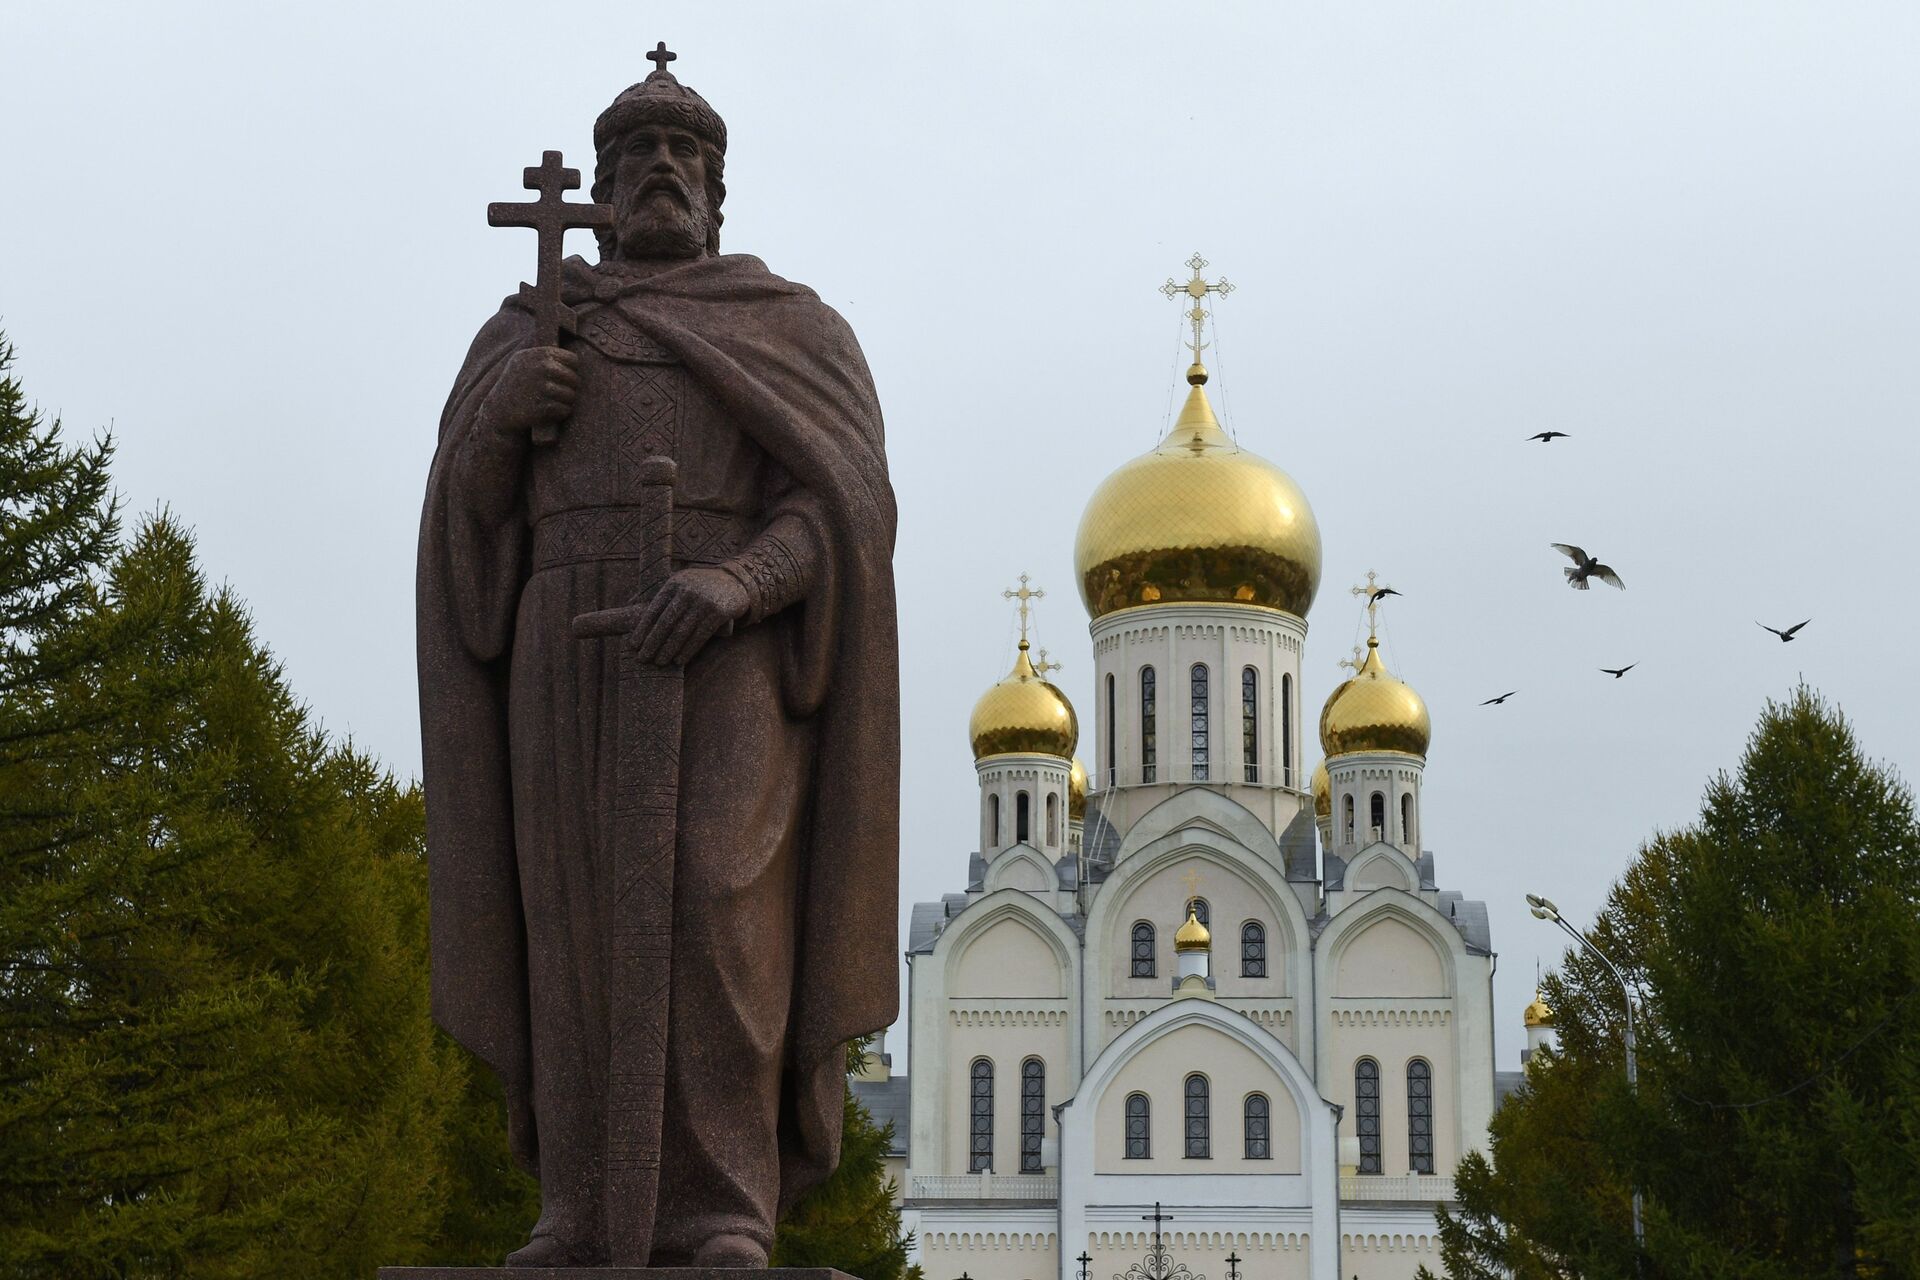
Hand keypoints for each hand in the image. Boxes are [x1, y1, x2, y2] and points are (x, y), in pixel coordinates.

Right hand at [479, 346, 578, 440]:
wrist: (497, 409)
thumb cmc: (514, 382)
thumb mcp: (523, 359)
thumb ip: (545, 354)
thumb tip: (573, 352)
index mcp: (541, 354)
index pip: (573, 360)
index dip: (570, 369)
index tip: (562, 377)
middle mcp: (544, 368)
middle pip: (574, 379)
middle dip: (569, 387)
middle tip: (557, 392)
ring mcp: (544, 388)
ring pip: (572, 395)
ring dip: (565, 401)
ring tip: (550, 401)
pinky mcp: (545, 407)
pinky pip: (566, 410)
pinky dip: (559, 412)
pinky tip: (547, 411)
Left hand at [628, 567, 750, 665]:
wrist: (736, 582)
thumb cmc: (702, 586)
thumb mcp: (681, 582)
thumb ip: (660, 594)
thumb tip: (629, 603)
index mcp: (674, 583)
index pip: (654, 609)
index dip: (642, 629)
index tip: (633, 645)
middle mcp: (688, 591)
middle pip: (666, 622)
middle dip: (652, 643)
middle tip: (642, 658)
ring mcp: (704, 601)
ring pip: (682, 631)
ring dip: (668, 650)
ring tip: (659, 662)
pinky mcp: (719, 612)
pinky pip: (700, 635)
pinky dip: (688, 649)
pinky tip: (679, 660)